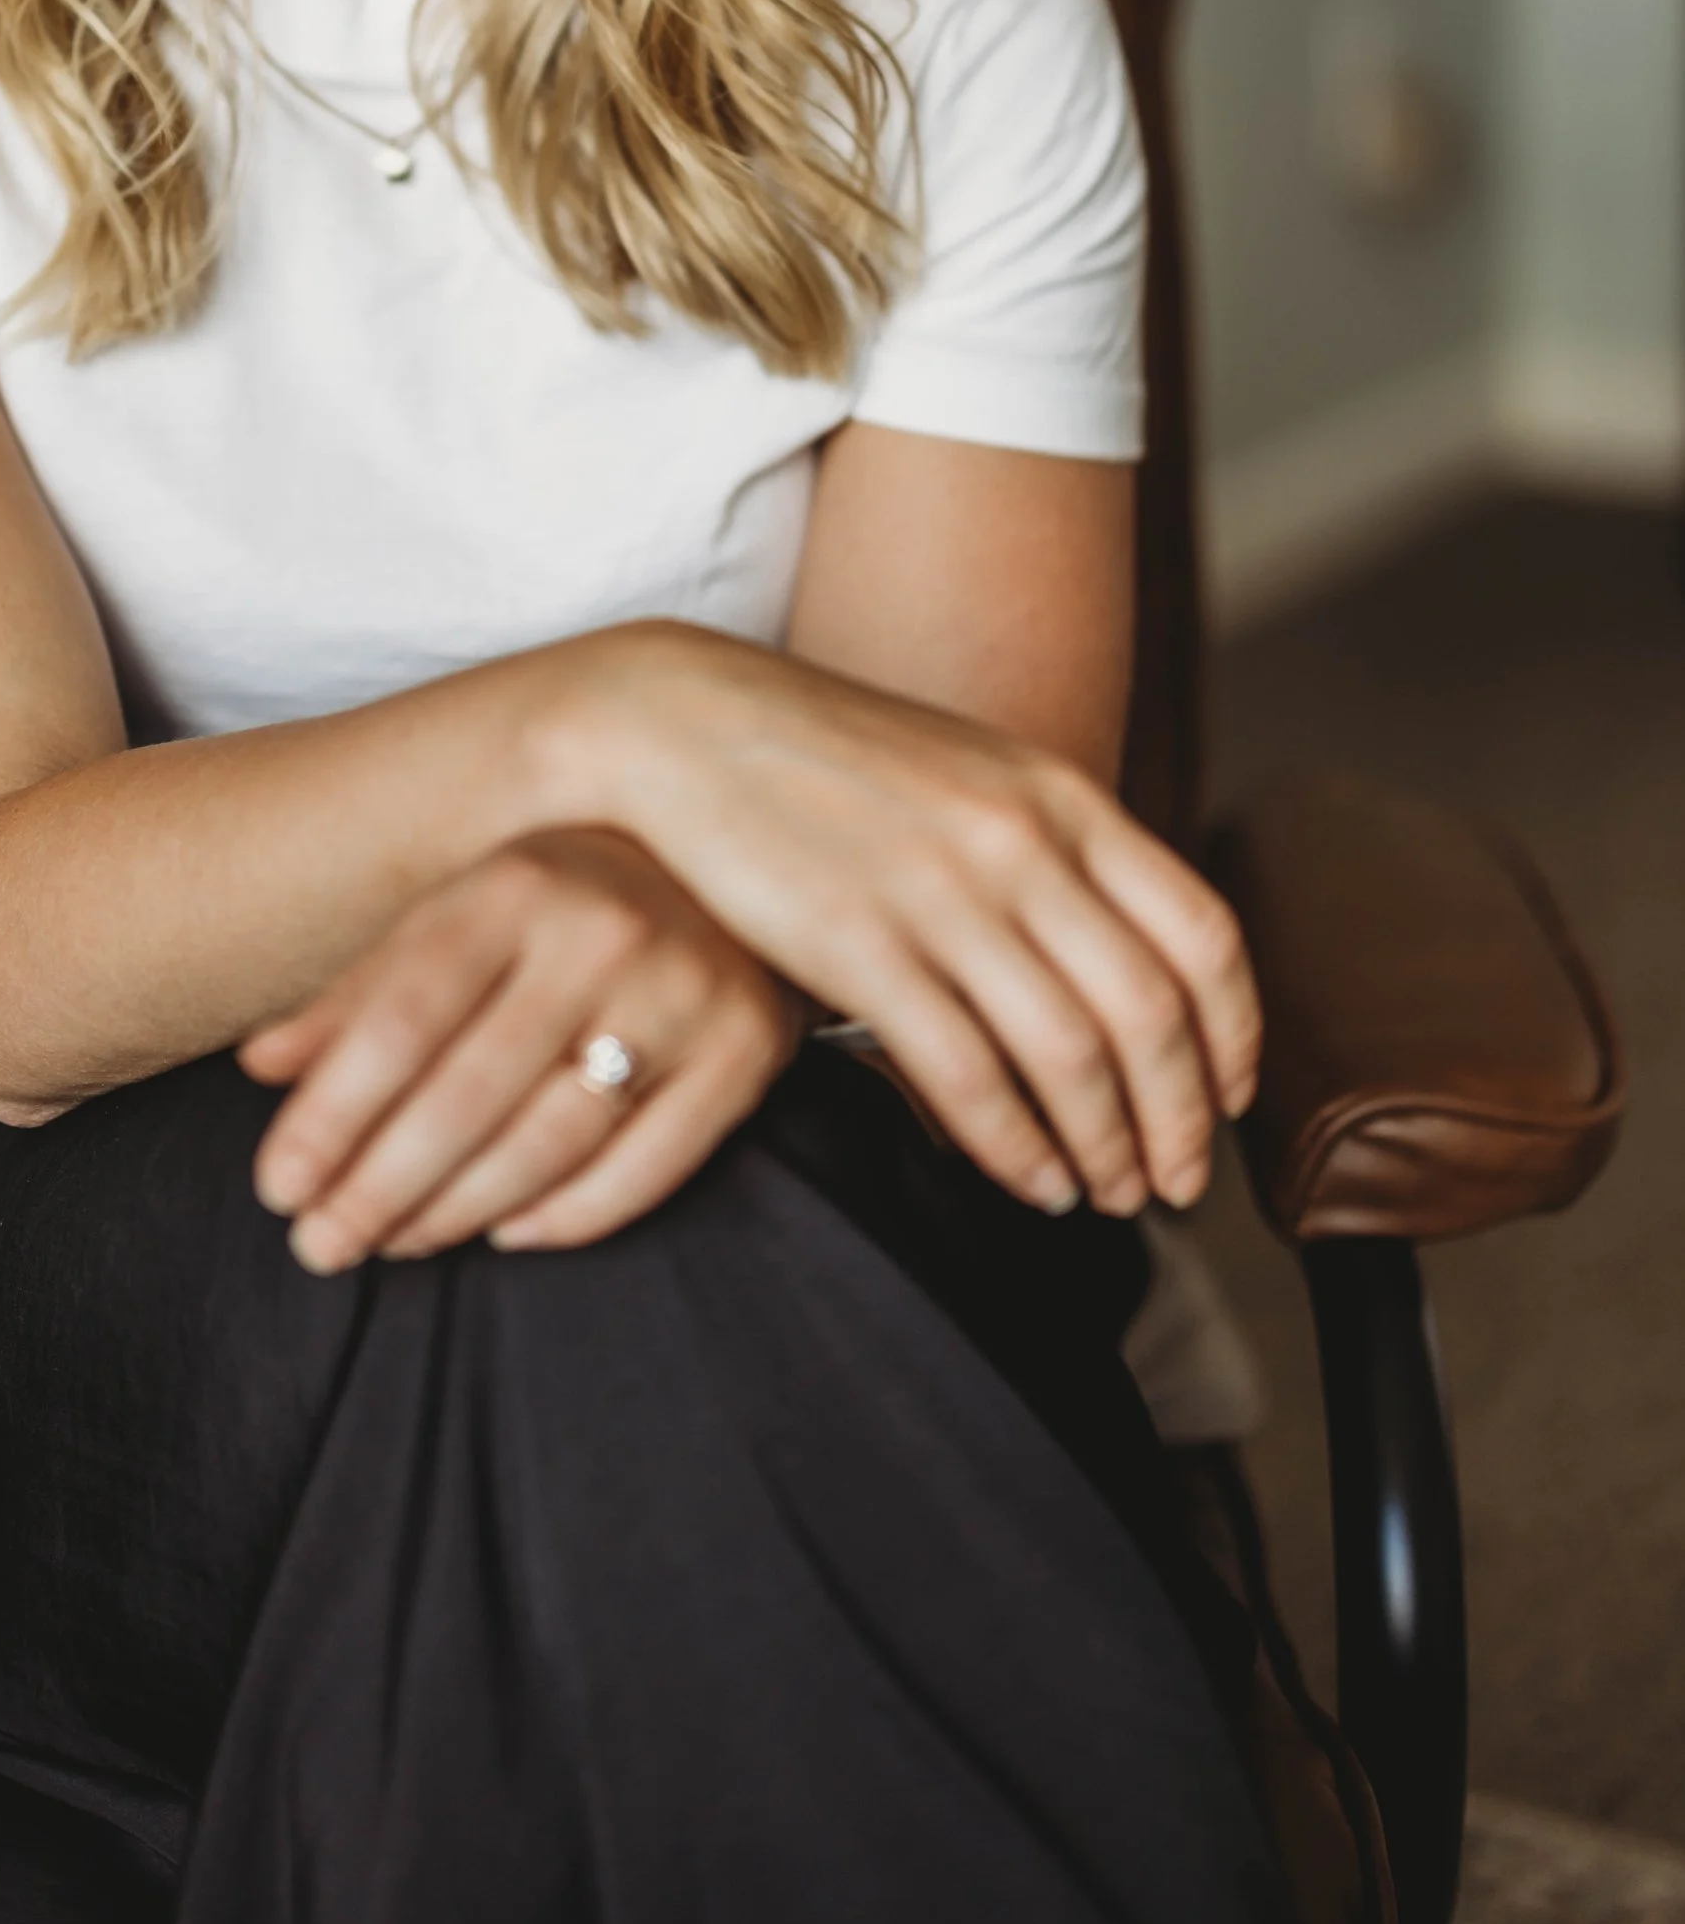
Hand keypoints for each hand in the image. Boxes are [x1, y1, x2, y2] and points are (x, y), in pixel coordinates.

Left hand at [240, 828, 804, 1270]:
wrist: (743, 847)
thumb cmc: (566, 892)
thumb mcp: (458, 910)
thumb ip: (361, 988)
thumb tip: (262, 1065)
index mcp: (515, 882)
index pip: (403, 1019)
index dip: (333, 1114)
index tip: (277, 1187)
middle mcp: (603, 931)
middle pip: (469, 1091)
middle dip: (380, 1184)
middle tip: (320, 1247)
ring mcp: (685, 994)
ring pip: (552, 1137)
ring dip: (460, 1209)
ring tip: (397, 1245)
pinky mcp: (747, 1052)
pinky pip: (648, 1166)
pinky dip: (569, 1214)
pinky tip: (506, 1235)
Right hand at [579, 626, 1260, 1222]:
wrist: (688, 726)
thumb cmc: (832, 762)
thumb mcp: (975, 773)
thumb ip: (1057, 849)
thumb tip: (1130, 961)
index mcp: (1062, 796)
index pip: (1200, 934)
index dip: (1233, 1037)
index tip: (1230, 1102)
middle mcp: (1019, 843)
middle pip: (1150, 1012)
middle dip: (1179, 1119)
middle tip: (1177, 1184)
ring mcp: (940, 894)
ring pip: (1069, 1055)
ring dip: (1104, 1146)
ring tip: (1106, 1197)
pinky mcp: (858, 946)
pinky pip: (967, 1074)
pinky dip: (1015, 1146)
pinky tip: (1029, 1181)